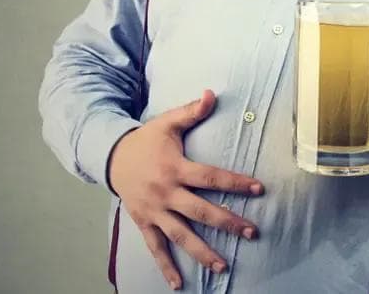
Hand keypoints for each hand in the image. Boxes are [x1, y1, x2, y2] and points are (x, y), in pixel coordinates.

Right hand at [110, 90, 262, 289]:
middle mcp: (165, 192)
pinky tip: (178, 284)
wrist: (110, 156)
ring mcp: (154, 211)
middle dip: (227, 222)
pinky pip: (156, 248)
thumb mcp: (167, 122)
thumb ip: (192, 111)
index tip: (258, 189)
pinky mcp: (144, 222)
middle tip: (251, 232)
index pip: (210, 177)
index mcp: (174, 168)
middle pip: (200, 211)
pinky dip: (166, 267)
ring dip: (202, 251)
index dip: (235, 182)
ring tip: (222, 266)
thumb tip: (212, 94)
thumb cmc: (145, 140)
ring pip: (180, 235)